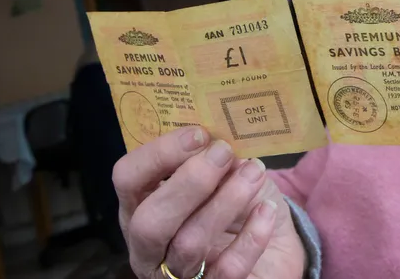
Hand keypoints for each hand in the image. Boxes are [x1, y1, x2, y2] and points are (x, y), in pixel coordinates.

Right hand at [113, 126, 305, 278]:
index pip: (127, 178)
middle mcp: (148, 245)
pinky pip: (228, 269)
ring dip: (226, 202)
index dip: (159, 154)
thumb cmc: (235, 205)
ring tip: (254, 174)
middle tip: (224, 153)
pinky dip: (251, 237)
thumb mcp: (222, 175)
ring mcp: (177, 274)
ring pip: (189, 244)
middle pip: (149, 222)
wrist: (272, 252)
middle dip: (189, 183)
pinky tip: (266, 211)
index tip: (199, 134)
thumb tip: (221, 139)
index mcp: (141, 206)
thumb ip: (212, 157)